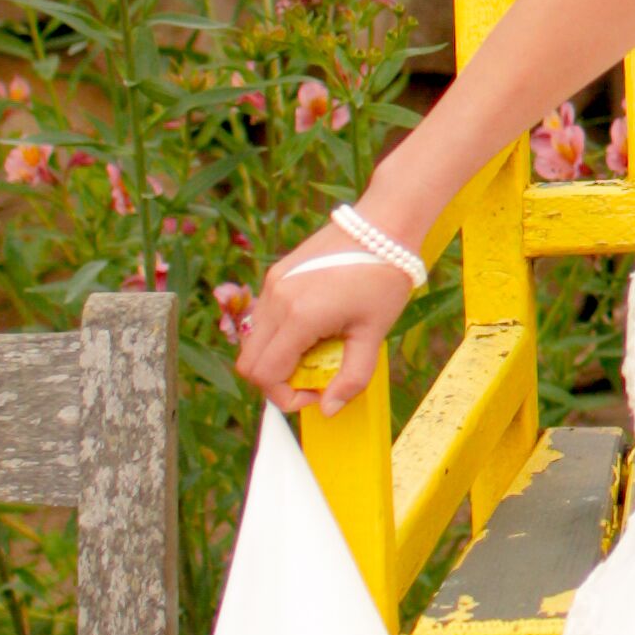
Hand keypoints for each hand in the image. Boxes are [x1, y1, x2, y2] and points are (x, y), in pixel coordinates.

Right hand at [235, 223, 413, 412]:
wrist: (383, 225)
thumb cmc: (384, 278)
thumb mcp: (373, 333)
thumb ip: (351, 377)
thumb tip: (328, 409)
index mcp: (299, 317)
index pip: (265, 376)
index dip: (286, 397)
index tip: (317, 392)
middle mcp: (276, 299)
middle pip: (249, 363)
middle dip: (277, 381)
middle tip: (313, 376)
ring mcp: (272, 284)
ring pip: (252, 341)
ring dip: (276, 357)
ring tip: (316, 350)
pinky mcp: (276, 274)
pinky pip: (263, 318)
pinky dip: (279, 335)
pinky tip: (313, 327)